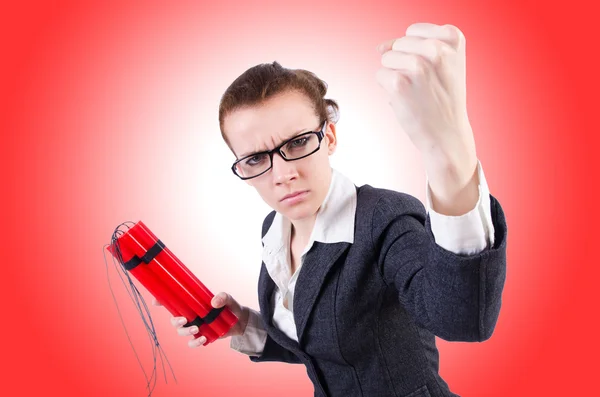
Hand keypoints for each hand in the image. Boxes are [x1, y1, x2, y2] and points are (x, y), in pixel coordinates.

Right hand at [152, 292, 249, 347]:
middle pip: (173, 320)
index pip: (173, 302)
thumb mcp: (227, 298)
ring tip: (197, 329)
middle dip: (175, 321)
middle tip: (184, 320)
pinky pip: (193, 343)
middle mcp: (190, 315)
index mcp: (192, 304)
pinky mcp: (201, 336)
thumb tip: (213, 302)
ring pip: (181, 332)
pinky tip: (203, 338)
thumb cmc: (230, 306)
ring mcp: (195, 327)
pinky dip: (196, 342)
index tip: (155, 301)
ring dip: (185, 332)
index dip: (161, 301)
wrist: (240, 320)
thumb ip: (222, 297)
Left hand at [376, 22, 475, 162]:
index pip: (414, 31)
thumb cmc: (443, 98)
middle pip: (399, 44)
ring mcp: (417, 65)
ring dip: (396, 75)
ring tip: (415, 92)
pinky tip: (406, 100)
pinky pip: (380, 75)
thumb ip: (415, 46)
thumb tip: (381, 47)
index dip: (416, 51)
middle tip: (424, 85)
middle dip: (405, 64)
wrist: (447, 133)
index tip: (432, 70)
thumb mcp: (445, 63)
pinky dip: (388, 89)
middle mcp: (437, 49)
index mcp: (452, 39)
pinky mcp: (399, 83)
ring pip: (387, 58)